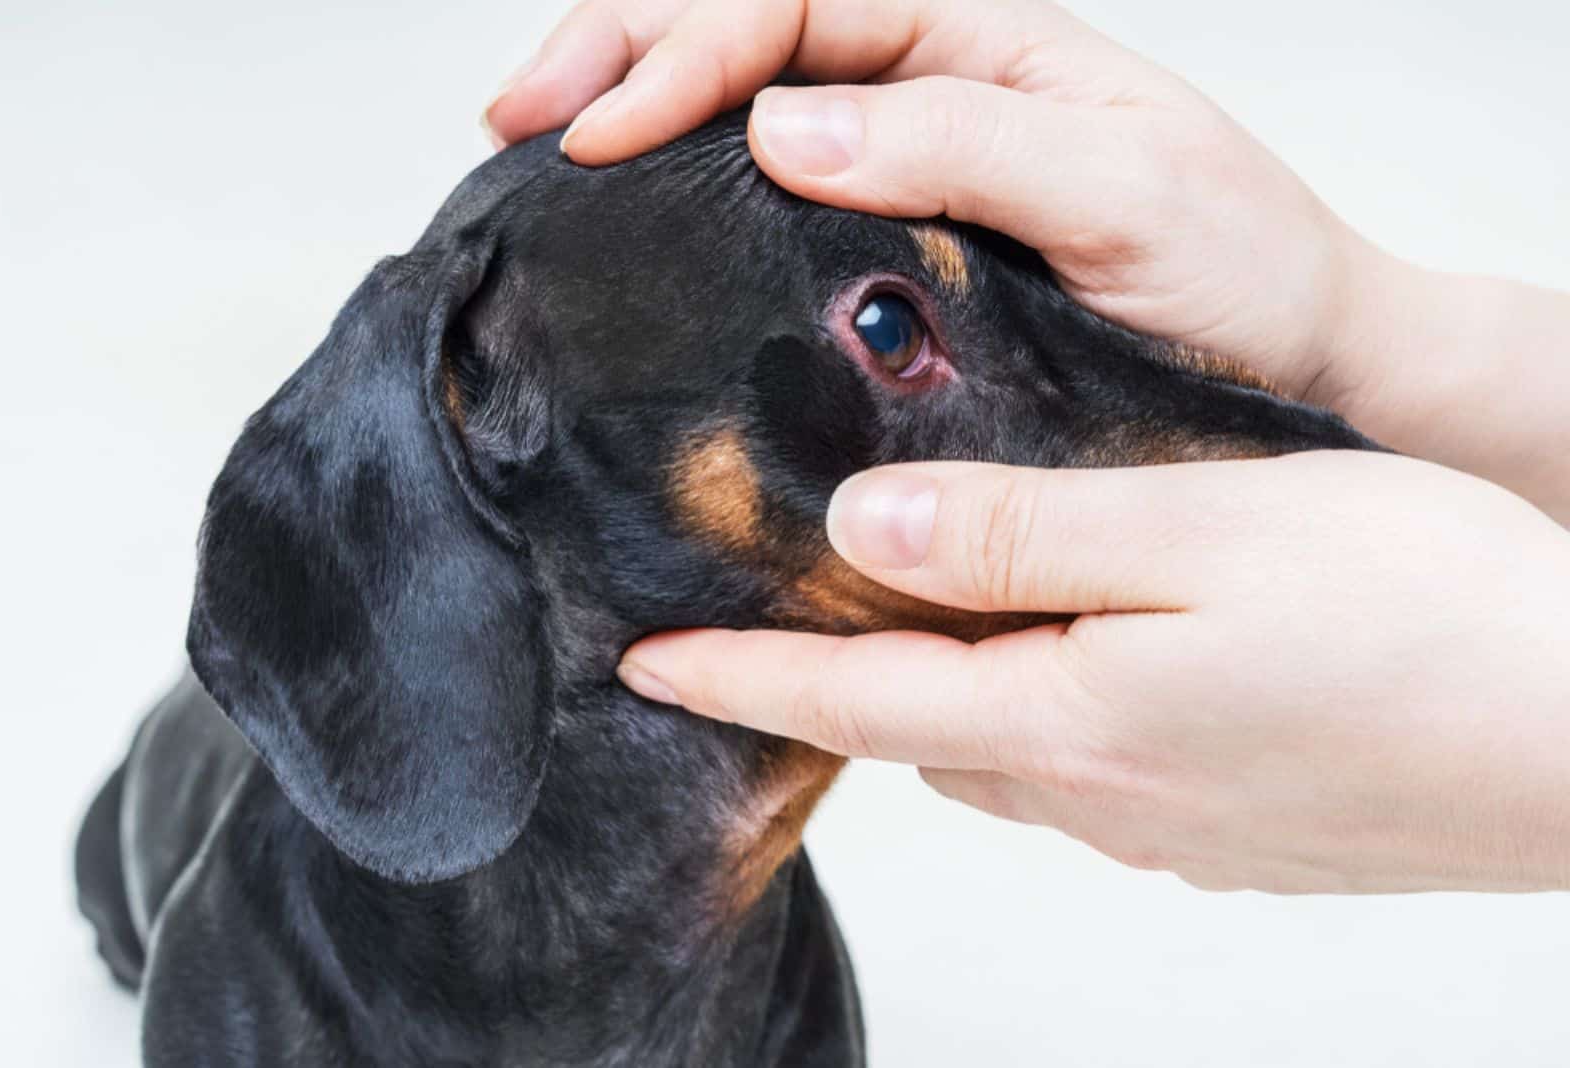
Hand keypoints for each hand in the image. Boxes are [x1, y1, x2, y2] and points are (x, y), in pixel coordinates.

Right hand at [485, 0, 1367, 401]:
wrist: (1301, 366)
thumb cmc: (1241, 270)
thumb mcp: (1124, 192)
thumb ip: (964, 142)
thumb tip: (782, 126)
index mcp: (982, 39)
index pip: (796, 2)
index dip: (685, 51)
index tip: (600, 129)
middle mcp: (932, 86)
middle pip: (744, 25)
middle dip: (620, 49)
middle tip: (514, 114)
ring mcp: (907, 166)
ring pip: (742, 104)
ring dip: (634, 104)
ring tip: (536, 145)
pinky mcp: (897, 248)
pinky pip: (772, 199)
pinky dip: (688, 198)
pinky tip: (631, 218)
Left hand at [616, 454, 1569, 892]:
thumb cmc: (1423, 617)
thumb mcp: (1206, 530)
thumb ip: (1023, 533)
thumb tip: (863, 535)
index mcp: (1069, 716)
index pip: (852, 702)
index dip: (736, 680)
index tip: (641, 665)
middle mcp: (1100, 792)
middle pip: (918, 736)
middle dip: (832, 689)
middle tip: (775, 625)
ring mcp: (1170, 826)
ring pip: (1005, 754)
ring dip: (943, 699)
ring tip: (919, 629)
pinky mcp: (1236, 832)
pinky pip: (1091, 774)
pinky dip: (1043, 719)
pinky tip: (1079, 668)